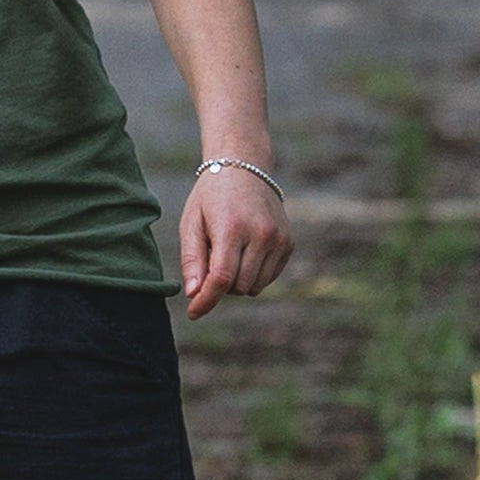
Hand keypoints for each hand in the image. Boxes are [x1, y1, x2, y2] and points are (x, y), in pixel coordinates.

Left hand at [179, 161, 292, 318]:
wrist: (243, 166)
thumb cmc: (210, 197)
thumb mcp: (191, 223)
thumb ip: (192, 260)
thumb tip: (194, 294)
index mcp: (232, 228)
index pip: (221, 278)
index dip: (206, 300)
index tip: (193, 313)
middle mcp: (261, 234)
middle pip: (238, 286)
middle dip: (220, 285)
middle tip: (209, 260)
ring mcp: (279, 239)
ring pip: (255, 286)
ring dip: (237, 282)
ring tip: (227, 253)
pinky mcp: (288, 243)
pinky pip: (269, 277)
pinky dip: (253, 275)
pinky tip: (243, 252)